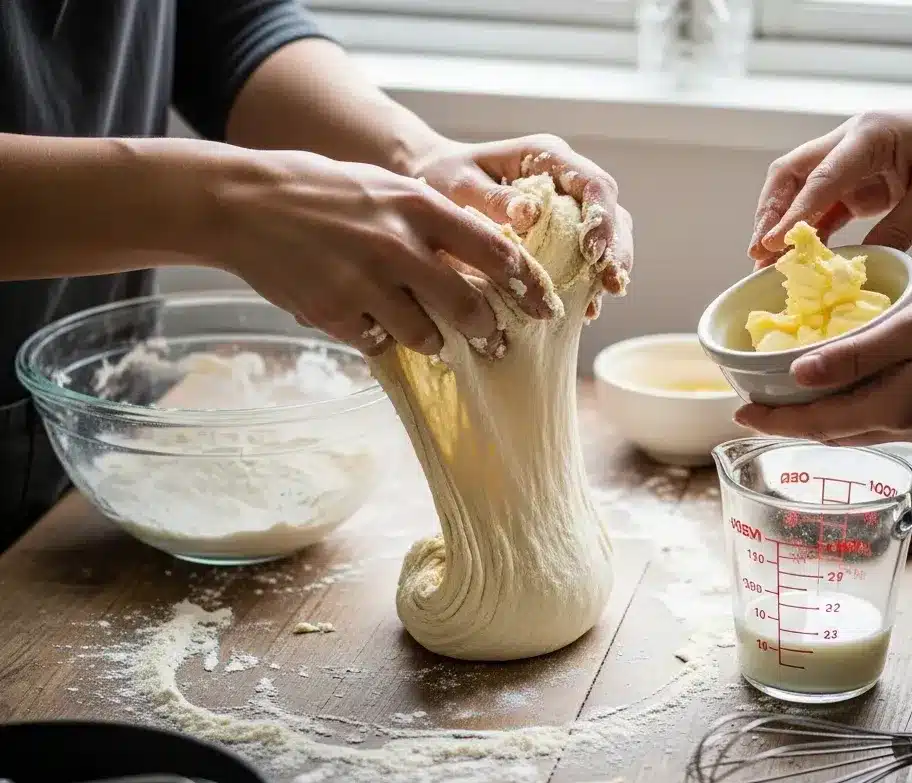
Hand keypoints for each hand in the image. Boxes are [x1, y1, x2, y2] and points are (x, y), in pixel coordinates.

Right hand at [211, 149, 556, 356]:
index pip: (493, 252)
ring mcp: (365, 284)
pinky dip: (380, 339)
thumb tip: (478, 261)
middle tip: (492, 340)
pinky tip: (369, 322)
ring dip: (432, 341)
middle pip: (468, 308)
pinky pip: (377, 343)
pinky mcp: (334, 314)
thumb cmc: (323, 192)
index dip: (526, 285)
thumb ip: (431, 223)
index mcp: (417, 207)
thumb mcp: (386, 189)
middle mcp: (397, 246)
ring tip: (427, 334)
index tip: (545, 306)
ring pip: (426, 337)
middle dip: (486, 330)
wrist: (245, 204)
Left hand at [411, 134, 633, 317]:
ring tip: (603, 298)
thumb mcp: (460, 184)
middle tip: (612, 283)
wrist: (432, 182)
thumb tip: (530, 214)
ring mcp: (567, 206)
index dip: (601, 219)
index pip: (593, 183)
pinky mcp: (561, 233)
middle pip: (612, 210)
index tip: (592, 252)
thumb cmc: (443, 177)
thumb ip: (494, 198)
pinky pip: (587, 256)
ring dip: (609, 266)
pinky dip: (590, 281)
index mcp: (547, 156)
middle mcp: (565, 178)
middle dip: (616, 248)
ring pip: (608, 233)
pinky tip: (586, 307)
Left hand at [734, 274, 911, 445]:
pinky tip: (833, 394)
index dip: (773, 422)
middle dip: (787, 424)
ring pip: (850, 431)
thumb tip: (796, 375)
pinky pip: (872, 422)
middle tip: (752, 407)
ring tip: (782, 403)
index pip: (816, 425)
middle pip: (828, 434)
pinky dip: (842, 412)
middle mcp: (905, 429)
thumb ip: (854, 355)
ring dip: (813, 420)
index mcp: (895, 410)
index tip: (738, 415)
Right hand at [748, 92, 911, 267]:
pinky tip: (796, 256)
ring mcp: (851, 161)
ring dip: (780, 223)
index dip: (793, 214)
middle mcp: (851, 142)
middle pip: (791, 174)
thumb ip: (898, 229)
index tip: (771, 244)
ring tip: (765, 260)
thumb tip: (856, 267)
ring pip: (798, 189)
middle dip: (769, 213)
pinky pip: (820, 205)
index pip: (820, 177)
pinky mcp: (857, 181)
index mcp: (871, 135)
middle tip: (758, 252)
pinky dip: (804, 231)